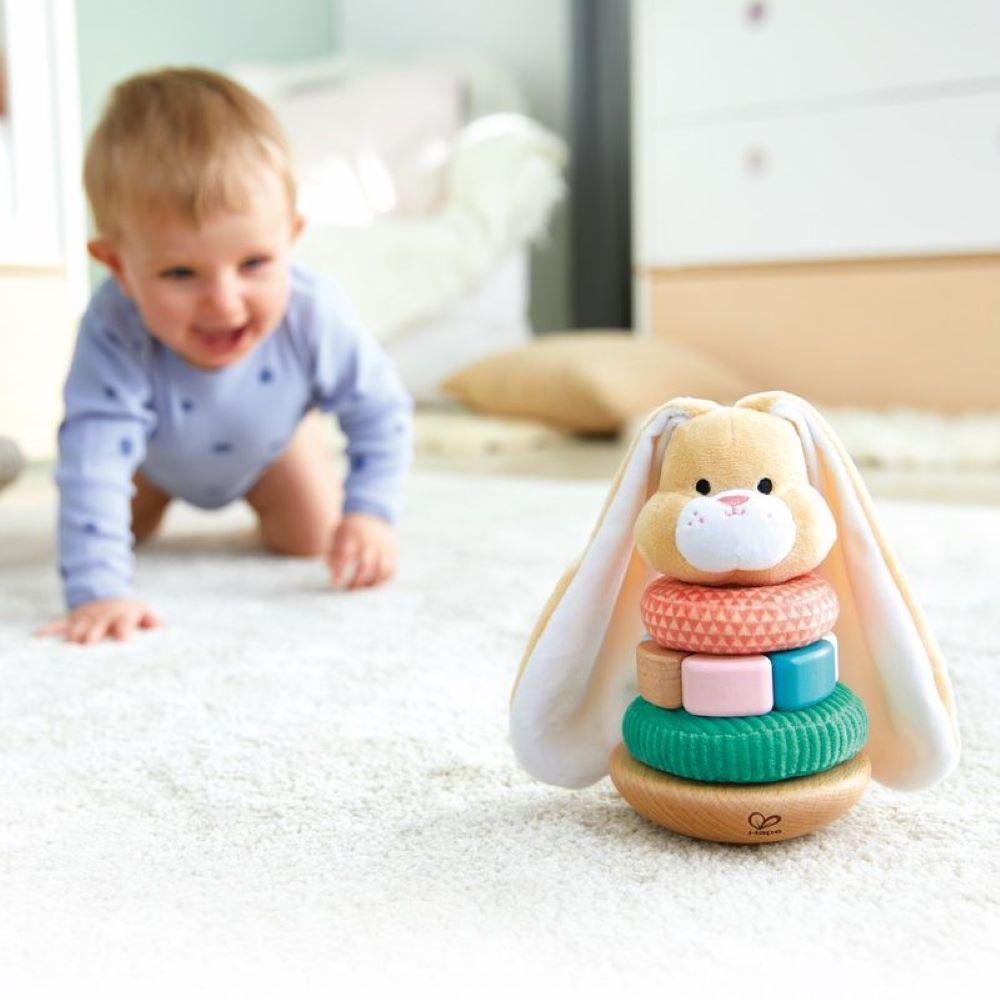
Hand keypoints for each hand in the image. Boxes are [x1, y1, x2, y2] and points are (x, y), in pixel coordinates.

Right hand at [35, 598, 160, 644]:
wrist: (107, 592)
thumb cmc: (129, 611)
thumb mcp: (143, 612)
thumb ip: (153, 621)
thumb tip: (163, 629)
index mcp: (122, 616)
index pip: (124, 625)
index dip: (123, 633)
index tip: (123, 644)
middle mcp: (102, 616)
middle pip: (96, 627)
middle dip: (92, 636)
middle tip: (87, 648)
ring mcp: (85, 617)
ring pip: (76, 628)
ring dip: (72, 638)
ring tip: (66, 651)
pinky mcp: (71, 619)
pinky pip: (57, 624)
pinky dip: (47, 631)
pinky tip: (36, 639)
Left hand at [327, 513, 396, 589]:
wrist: (372, 512)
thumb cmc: (349, 529)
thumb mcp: (337, 534)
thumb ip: (332, 552)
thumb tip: (331, 571)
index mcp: (352, 535)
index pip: (346, 555)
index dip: (339, 571)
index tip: (334, 583)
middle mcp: (370, 540)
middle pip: (365, 565)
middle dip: (356, 581)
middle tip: (348, 589)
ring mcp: (383, 546)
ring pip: (381, 569)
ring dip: (371, 583)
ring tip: (362, 589)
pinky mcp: (392, 551)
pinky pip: (391, 569)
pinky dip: (383, 580)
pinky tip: (372, 584)